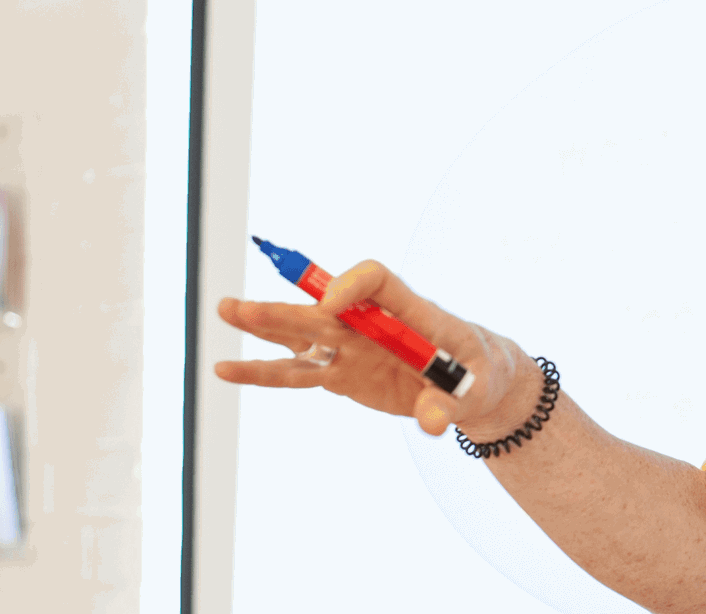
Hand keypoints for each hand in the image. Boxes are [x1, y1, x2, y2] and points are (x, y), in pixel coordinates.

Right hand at [215, 260, 538, 436]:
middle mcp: (376, 324)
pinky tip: (229, 368)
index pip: (380, 282)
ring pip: (305, 335)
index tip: (333, 302)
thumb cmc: (480, 373)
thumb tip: (433, 423)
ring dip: (266, 325)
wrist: (476, 382)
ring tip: (226, 310)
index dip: (354, 287)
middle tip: (240, 307)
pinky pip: (300, 372)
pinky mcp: (343, 373)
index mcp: (413, 312)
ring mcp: (355, 347)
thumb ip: (450, 404)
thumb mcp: (475, 391)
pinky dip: (265, 371)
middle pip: (326, 309)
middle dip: (285, 309)